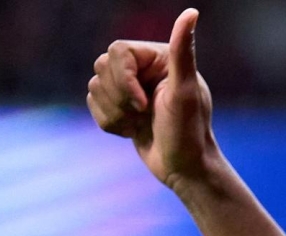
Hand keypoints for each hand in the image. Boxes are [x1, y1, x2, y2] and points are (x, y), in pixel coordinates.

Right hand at [86, 9, 217, 195]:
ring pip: (94, 87)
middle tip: (144, 114)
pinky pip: (93, 105)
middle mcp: (143, 68)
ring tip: (140, 124)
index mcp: (159, 57)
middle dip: (120, 98)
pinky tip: (133, 131)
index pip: (117, 51)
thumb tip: (192, 13)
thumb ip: (183, 51)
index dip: (123, 79)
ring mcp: (130, 87)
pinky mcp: (119, 106)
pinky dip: (110, 123)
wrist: (184, 170)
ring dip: (115, 113)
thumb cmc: (187, 133)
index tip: (143, 104)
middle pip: (102, 67)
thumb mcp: (184, 92)